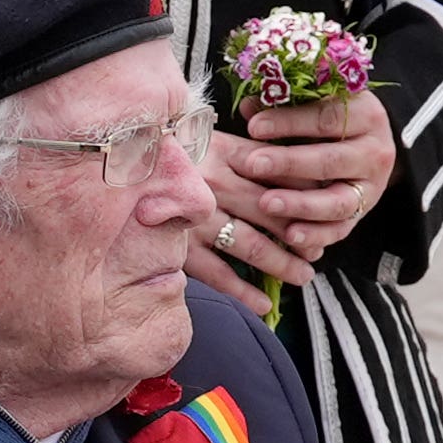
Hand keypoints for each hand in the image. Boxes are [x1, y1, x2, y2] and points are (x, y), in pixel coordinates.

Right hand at [188, 135, 316, 316]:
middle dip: (301, 233)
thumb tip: (295, 166)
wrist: (115, 157)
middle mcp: (212, 182)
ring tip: (304, 276)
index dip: (307, 194)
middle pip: (270, 210)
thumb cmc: (171, 148)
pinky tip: (262, 305)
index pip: (279, 172)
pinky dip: (242, 291)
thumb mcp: (210, 137)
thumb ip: (248, 150)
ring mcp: (192, 215)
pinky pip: (216, 273)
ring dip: (281, 263)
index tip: (327, 211)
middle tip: (320, 251)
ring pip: (248, 243)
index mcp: (226, 151)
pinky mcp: (175, 243)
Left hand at [238, 93, 397, 263]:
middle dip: (289, 164)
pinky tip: (289, 236)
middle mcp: (374, 152)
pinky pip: (339, 229)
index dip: (289, 122)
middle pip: (331, 160)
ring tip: (266, 203)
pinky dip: (315, 235)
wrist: (368, 145)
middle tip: (254, 165)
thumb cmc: (333, 118)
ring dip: (300, 204)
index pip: (326, 118)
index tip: (254, 126)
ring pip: (338, 201)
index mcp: (366, 115)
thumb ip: (285, 104)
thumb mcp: (317, 103)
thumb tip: (247, 106)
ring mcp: (371, 187)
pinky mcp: (362, 213)